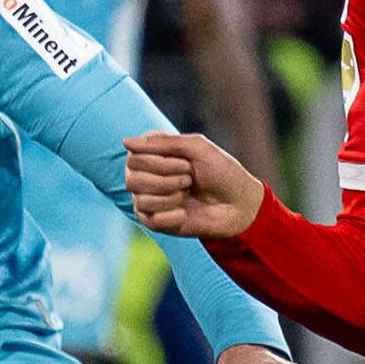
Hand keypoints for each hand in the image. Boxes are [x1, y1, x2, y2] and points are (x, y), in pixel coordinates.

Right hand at [123, 129, 263, 237]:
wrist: (240, 205)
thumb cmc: (222, 172)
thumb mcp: (197, 148)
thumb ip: (162, 143)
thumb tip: (124, 142)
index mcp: (155, 154)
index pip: (134, 156)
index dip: (159, 161)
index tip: (186, 162)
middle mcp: (147, 175)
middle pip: (131, 178)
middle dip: (165, 179)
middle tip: (189, 179)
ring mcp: (150, 199)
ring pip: (138, 198)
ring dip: (169, 196)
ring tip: (187, 195)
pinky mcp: (156, 221)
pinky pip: (148, 219)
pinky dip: (170, 215)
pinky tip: (185, 214)